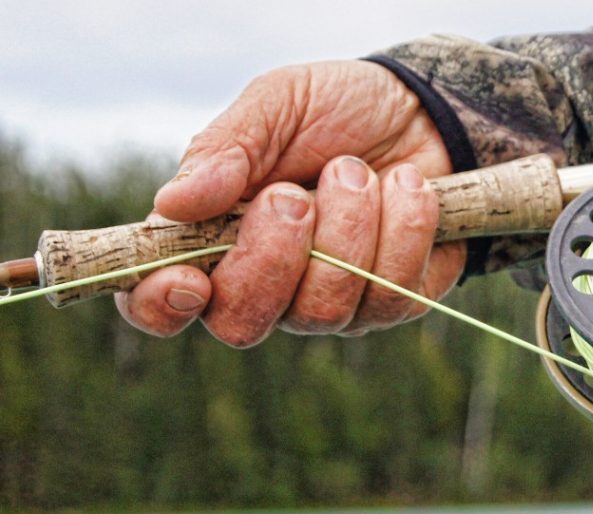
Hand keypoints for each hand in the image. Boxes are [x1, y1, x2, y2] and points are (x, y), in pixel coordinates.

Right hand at [115, 61, 466, 345]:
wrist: (424, 109)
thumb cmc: (336, 109)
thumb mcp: (276, 105)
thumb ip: (225, 149)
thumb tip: (171, 204)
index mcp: (212, 239)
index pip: (161, 304)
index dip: (161, 306)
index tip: (187, 278)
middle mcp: (267, 286)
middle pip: (242, 323)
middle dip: (271, 257)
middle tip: (293, 195)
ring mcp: (332, 303)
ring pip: (323, 311)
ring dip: (346, 228)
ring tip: (356, 170)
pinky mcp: (394, 301)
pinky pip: (393, 295)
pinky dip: (402, 228)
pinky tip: (406, 185)